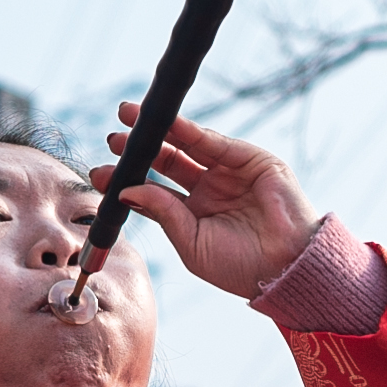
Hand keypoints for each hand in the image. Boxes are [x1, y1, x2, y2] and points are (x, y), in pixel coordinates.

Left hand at [89, 107, 319, 298]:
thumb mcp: (191, 242)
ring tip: (129, 118)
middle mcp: (209, 189)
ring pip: (188, 146)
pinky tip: (167, 125)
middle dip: (139, 148)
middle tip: (112, 138)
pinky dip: (190, 131)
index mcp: (193, 213)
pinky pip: (215, 143)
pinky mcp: (251, 160)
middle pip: (167, 161)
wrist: (286, 268)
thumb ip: (162, 213)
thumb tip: (128, 190)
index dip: (128, 178)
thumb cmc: (240, 266)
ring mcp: (229, 172)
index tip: (100, 173)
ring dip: (159, 130)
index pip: (154, 189)